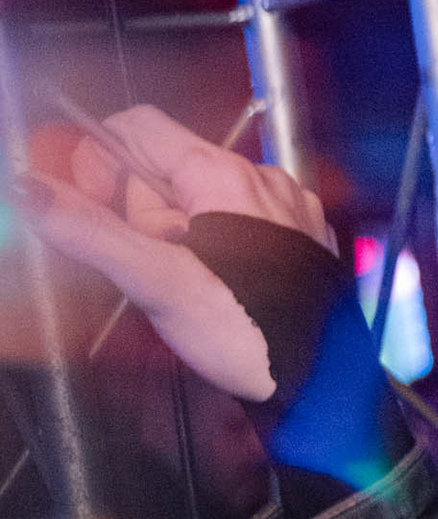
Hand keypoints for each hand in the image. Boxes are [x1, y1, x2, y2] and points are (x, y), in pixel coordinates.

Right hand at [20, 105, 331, 402]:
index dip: (101, 162)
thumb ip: (90, 234)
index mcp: (224, 177)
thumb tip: (32, 190)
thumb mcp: (158, 285)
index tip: (91, 205)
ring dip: (178, 236)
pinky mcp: (302, 243)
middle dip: (143, 212)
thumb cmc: (255, 340)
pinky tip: (219, 290)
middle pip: (169, 168)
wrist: (324, 391)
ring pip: (204, 201)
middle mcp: (263, 182)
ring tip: (188, 285)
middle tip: (151, 264)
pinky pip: (242, 226)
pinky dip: (217, 249)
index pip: (139, 128)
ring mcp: (288, 211)